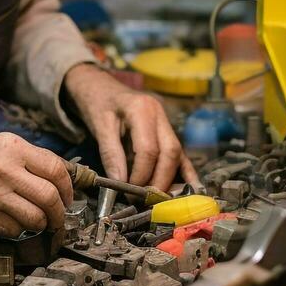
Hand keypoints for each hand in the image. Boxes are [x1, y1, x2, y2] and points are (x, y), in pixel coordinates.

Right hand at [0, 132, 73, 236]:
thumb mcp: (4, 144)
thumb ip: (32, 158)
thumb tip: (63, 178)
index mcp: (13, 148)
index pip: (55, 169)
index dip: (68, 187)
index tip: (68, 196)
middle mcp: (4, 169)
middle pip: (49, 197)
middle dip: (60, 212)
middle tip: (60, 216)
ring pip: (36, 218)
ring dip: (43, 224)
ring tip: (40, 221)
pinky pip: (15, 230)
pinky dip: (20, 229)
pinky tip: (16, 221)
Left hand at [63, 63, 200, 191]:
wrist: (100, 86)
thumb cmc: (97, 103)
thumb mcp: (99, 126)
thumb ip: (111, 154)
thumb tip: (120, 184)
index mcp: (143, 109)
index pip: (149, 149)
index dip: (141, 175)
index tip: (129, 192)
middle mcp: (160, 114)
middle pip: (170, 153)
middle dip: (160, 180)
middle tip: (144, 199)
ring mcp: (166, 122)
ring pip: (178, 154)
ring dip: (169, 179)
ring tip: (156, 199)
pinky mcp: (167, 132)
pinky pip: (179, 154)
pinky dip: (182, 172)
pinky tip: (187, 189)